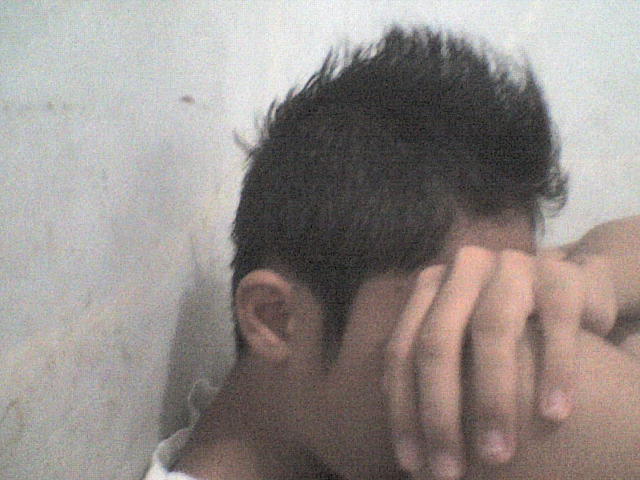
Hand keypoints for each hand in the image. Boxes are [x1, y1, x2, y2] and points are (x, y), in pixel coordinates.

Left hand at [382, 246, 617, 478]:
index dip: (403, 408)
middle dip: (440, 411)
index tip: (412, 461)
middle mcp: (462, 272)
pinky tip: (553, 414)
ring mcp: (509, 268)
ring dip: (492, 397)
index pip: (402, 350)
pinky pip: (556, 323)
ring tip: (496, 453)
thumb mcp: (462, 341)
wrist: (566, 291)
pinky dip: (554, 370)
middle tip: (449, 470)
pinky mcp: (558, 276)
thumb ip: (432, 371)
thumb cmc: (504, 329)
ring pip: (491, 330)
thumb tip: (407, 434)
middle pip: (437, 341)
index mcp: (430, 289)